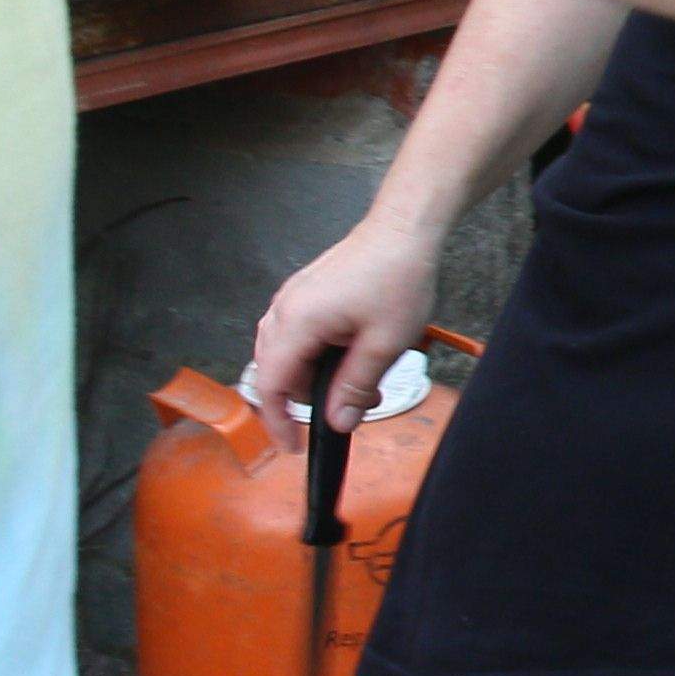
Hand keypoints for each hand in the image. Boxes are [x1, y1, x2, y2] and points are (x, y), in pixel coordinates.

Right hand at [249, 204, 447, 429]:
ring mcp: (293, 299)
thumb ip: (356, 387)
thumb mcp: (384, 343)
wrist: (403, 229)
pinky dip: (320, 355)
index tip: (291, 446)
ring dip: (320, 376)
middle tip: (357, 404)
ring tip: (365, 380)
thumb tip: (337, 422)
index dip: (278, 421)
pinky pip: (299, 335)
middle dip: (313, 397)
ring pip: (289, 356)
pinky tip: (355, 355)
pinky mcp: (306, 294)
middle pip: (278, 373)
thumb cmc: (397, 276)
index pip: (271, 386)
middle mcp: (285, 309)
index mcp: (297, 322)